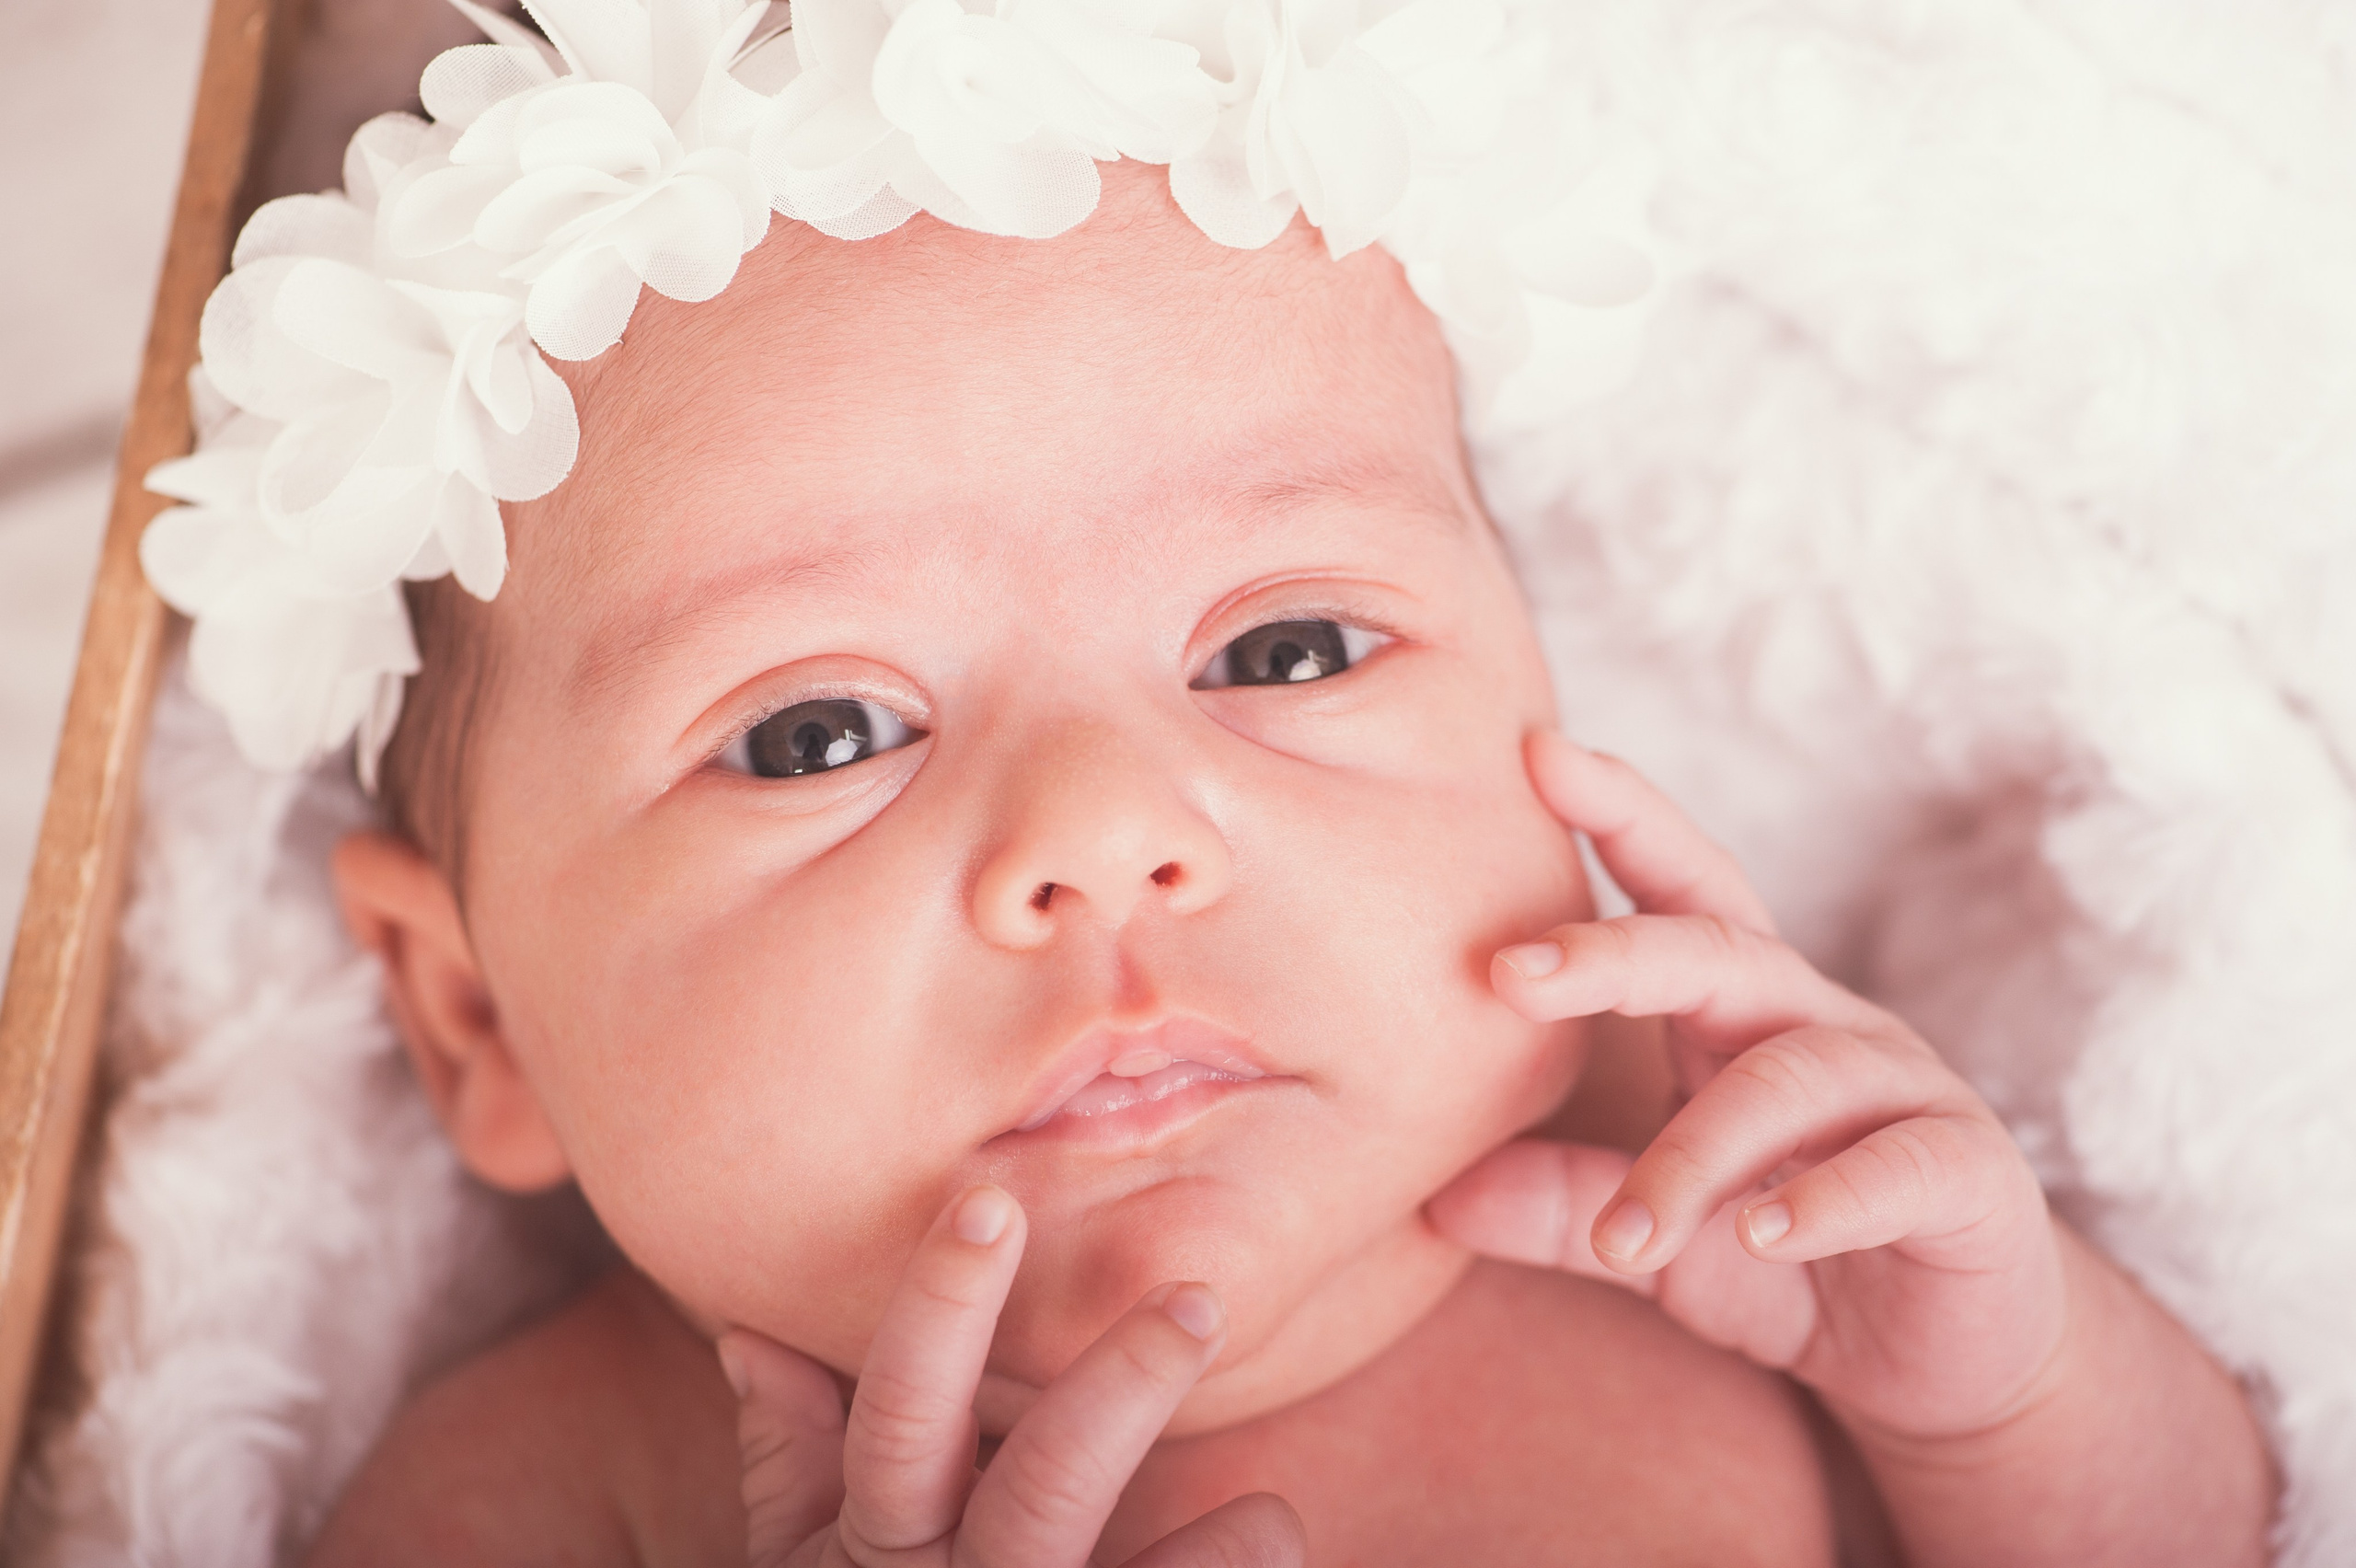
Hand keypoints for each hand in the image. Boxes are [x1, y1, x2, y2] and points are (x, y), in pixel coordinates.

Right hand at [717, 1186, 1304, 1567]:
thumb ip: (790, 1460)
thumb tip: (751, 1333)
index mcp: (876, 1549)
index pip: (902, 1413)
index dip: (939, 1309)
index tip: (990, 1203)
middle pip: (1039, 1493)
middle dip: (1115, 1394)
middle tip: (1197, 1300)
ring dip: (1206, 1566)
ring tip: (1273, 1521)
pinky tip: (1265, 1559)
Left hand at [1429, 733, 2066, 1442]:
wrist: (1949, 1360)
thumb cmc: (1786, 1263)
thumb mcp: (1659, 1242)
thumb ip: (1565, 1207)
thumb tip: (1439, 1195)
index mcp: (1739, 1012)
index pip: (1678, 889)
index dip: (1619, 815)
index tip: (1535, 754)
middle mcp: (1820, 1024)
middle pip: (1722, 949)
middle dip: (1613, 953)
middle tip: (1509, 974)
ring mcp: (1904, 1090)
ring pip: (1789, 1080)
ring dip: (1695, 1158)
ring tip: (1628, 1236)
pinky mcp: (1969, 1174)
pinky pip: (1898, 1166)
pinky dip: (1827, 1198)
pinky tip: (1765, 1237)